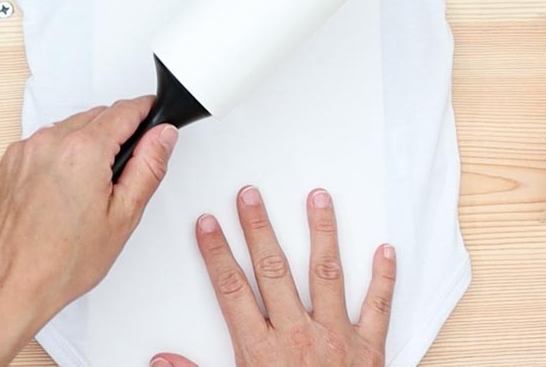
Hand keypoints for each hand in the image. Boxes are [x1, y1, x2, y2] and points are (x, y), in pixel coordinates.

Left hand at [0, 97, 177, 366]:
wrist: (11, 286)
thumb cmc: (62, 262)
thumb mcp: (123, 216)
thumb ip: (149, 166)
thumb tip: (163, 135)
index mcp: (84, 151)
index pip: (125, 110)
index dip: (145, 111)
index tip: (153, 116)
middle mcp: (51, 141)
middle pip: (98, 115)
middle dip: (117, 132)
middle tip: (123, 171)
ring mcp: (26, 149)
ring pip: (71, 126)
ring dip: (88, 141)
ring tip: (90, 186)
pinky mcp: (11, 160)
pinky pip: (46, 141)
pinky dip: (60, 153)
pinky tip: (64, 188)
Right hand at [150, 186, 394, 366]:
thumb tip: (161, 359)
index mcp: (261, 351)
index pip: (231, 289)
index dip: (216, 253)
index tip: (207, 224)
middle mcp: (298, 337)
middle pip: (273, 270)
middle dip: (259, 228)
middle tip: (250, 195)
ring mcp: (336, 338)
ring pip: (326, 274)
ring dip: (322, 233)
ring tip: (318, 198)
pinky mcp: (368, 350)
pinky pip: (378, 309)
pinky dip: (383, 279)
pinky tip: (385, 250)